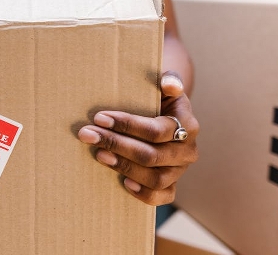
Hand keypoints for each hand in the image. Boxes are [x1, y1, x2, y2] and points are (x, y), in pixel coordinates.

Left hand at [77, 71, 198, 204]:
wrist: (166, 116)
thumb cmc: (159, 99)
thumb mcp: (164, 85)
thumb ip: (167, 80)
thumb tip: (169, 84)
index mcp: (188, 125)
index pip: (156, 130)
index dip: (127, 125)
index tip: (99, 117)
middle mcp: (188, 151)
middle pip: (151, 155)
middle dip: (116, 144)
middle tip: (89, 136)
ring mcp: (180, 170)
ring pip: (155, 178)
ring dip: (124, 167)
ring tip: (100, 154)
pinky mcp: (173, 185)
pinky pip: (162, 196)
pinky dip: (144, 194)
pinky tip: (123, 183)